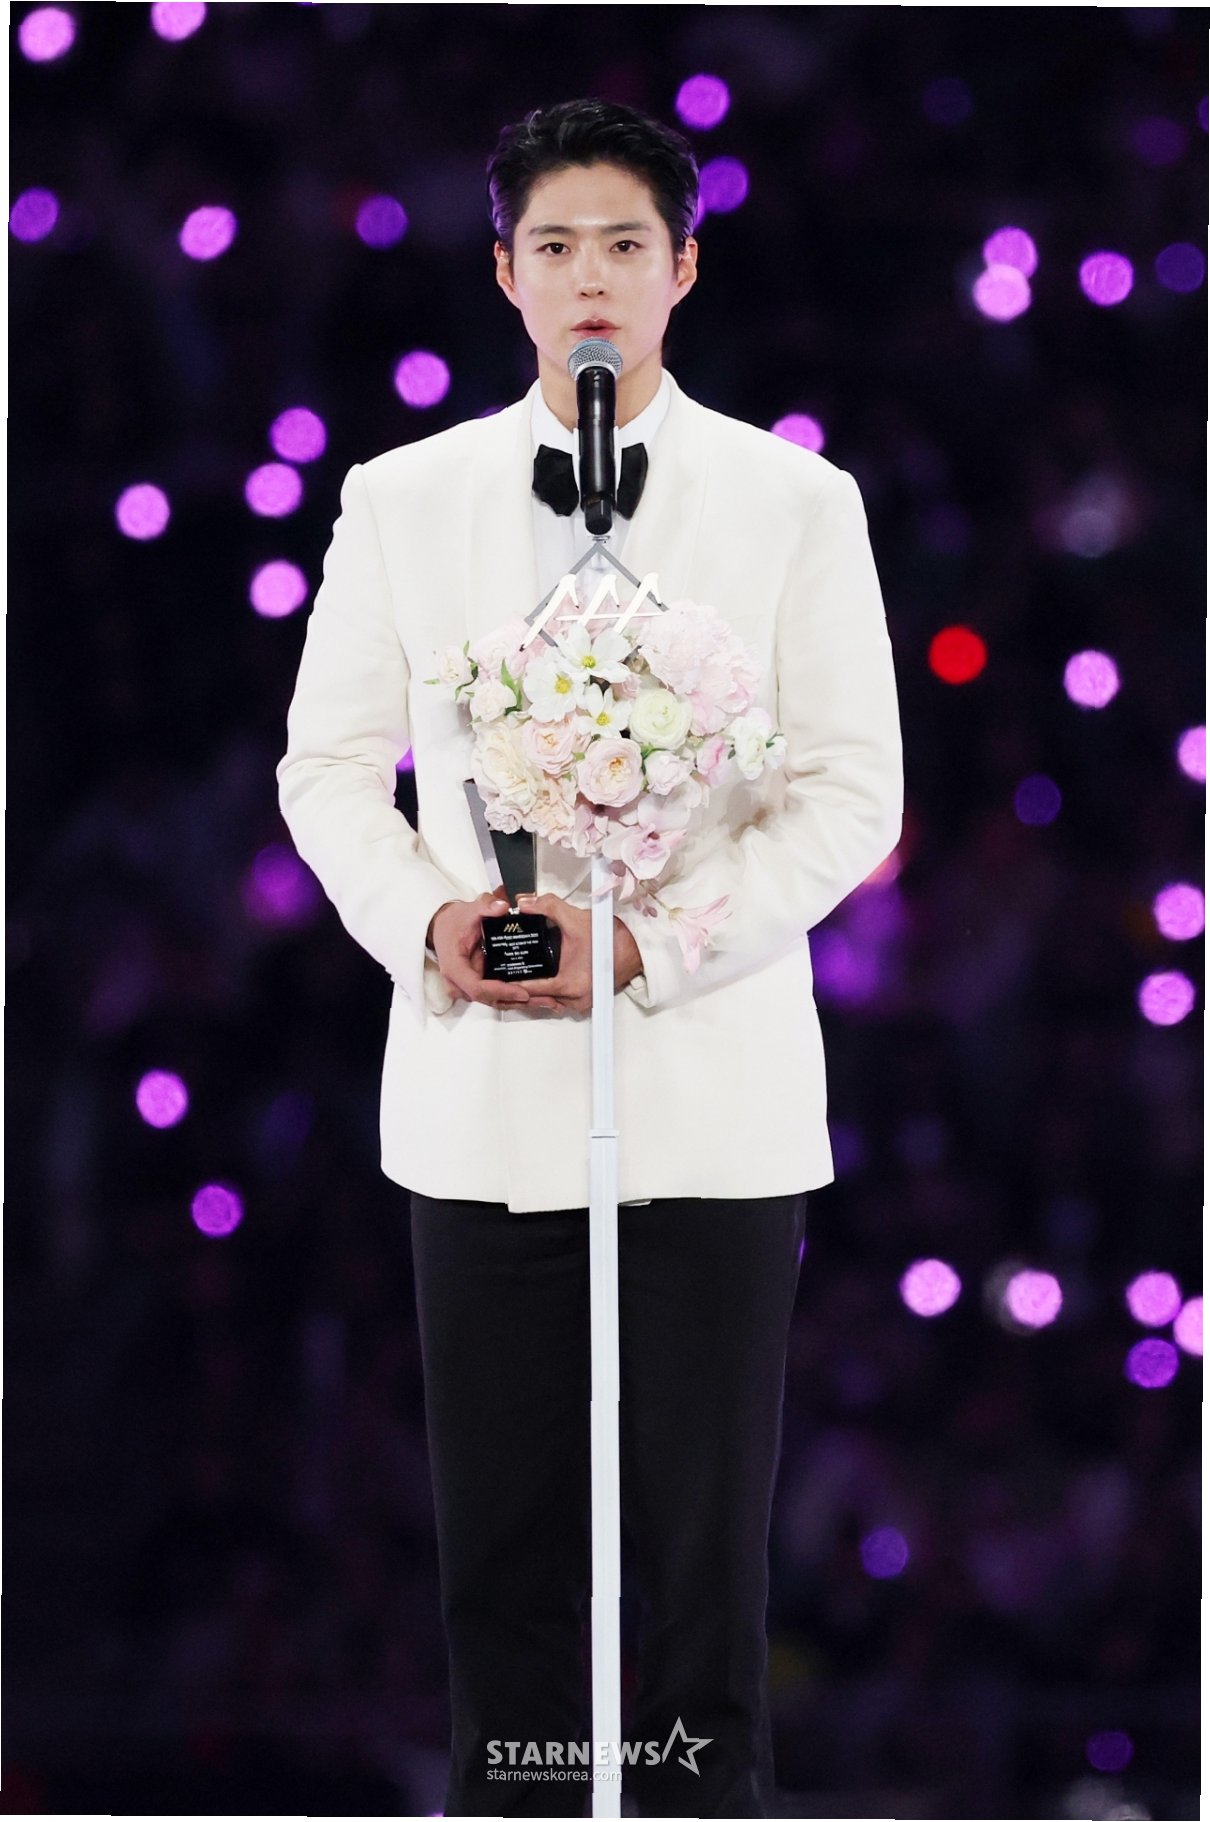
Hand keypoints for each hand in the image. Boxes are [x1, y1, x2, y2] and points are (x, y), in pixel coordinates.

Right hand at [428, 891, 539, 1008]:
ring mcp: (469, 987)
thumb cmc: (453, 922)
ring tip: (548, 1000)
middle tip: (546, 999)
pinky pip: (497, 995)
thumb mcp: (469, 910)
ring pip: (496, 1001)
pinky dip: (516, 996)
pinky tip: (538, 996)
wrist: (443, 927)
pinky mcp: (479, 985)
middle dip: (518, 1000)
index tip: (523, 991)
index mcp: (455, 968)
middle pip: (491, 999)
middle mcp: (460, 984)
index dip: (502, 992)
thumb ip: (485, 906)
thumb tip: (502, 907)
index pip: (478, 988)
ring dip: (521, 1002)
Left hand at [506, 890, 643, 1015]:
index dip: (512, 984)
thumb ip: (547, 907)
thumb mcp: (574, 918)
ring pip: (549, 1004)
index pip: (531, 989)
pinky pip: (562, 1003)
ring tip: (516, 984)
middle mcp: (576, 999)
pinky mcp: (588, 1000)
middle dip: (519, 992)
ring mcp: (583, 1002)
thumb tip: (524, 903)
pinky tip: (540, 985)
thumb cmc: (610, 937)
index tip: (497, 979)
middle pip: (537, 1000)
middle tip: (501, 981)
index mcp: (570, 984)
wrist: (636, 947)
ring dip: (534, 996)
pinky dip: (550, 996)